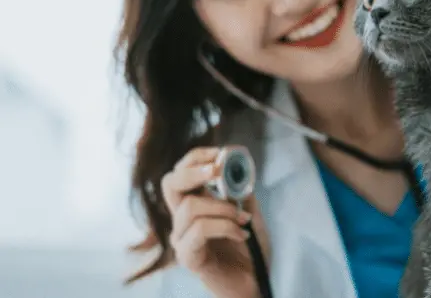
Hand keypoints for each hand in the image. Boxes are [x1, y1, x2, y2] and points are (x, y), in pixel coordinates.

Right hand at [161, 146, 268, 297]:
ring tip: (243, 218)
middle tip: (217, 170)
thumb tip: (236, 165)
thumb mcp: (249, 211)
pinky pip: (199, 229)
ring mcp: (182, 238)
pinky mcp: (187, 256)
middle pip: (170, 183)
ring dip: (223, 207)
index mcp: (195, 204)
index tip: (221, 152)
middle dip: (194, 171)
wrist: (255, 283)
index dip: (197, 157)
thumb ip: (240, 190)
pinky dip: (225, 226)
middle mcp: (182, 219)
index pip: (181, 172)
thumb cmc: (250, 249)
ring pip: (190, 206)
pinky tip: (242, 234)